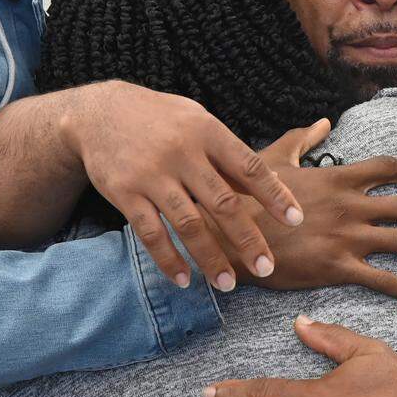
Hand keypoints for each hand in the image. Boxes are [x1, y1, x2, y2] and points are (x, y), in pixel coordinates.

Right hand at [59, 81, 303, 289]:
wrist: (100, 112)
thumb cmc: (161, 119)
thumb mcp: (198, 121)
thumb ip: (228, 155)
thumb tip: (265, 189)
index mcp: (206, 132)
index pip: (248, 167)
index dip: (274, 195)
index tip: (296, 221)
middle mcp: (181, 153)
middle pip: (222, 202)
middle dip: (247, 239)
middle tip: (266, 267)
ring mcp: (151, 175)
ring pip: (188, 224)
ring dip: (210, 258)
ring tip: (228, 284)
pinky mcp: (125, 193)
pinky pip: (151, 233)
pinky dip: (168, 259)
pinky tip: (184, 279)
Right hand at [219, 120, 396, 305]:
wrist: (228, 234)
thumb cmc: (245, 197)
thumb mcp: (273, 161)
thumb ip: (301, 139)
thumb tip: (322, 122)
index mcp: (337, 178)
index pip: (387, 168)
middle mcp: (350, 205)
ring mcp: (347, 237)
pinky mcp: (338, 268)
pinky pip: (385, 280)